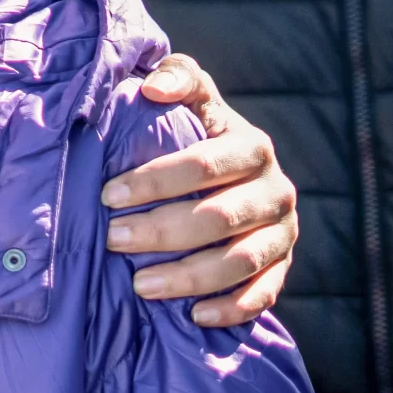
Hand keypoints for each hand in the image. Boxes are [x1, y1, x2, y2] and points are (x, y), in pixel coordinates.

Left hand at [103, 53, 298, 327]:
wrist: (235, 173)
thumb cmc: (196, 131)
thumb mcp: (192, 97)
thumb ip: (177, 77)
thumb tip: (152, 88)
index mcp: (252, 146)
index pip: (204, 165)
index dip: (155, 181)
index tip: (109, 195)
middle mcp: (276, 190)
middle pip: (219, 217)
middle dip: (161, 231)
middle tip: (112, 240)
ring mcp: (284, 232)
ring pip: (240, 261)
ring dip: (188, 276)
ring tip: (139, 286)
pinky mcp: (283, 266)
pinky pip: (265, 294)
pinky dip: (231, 308)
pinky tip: (193, 316)